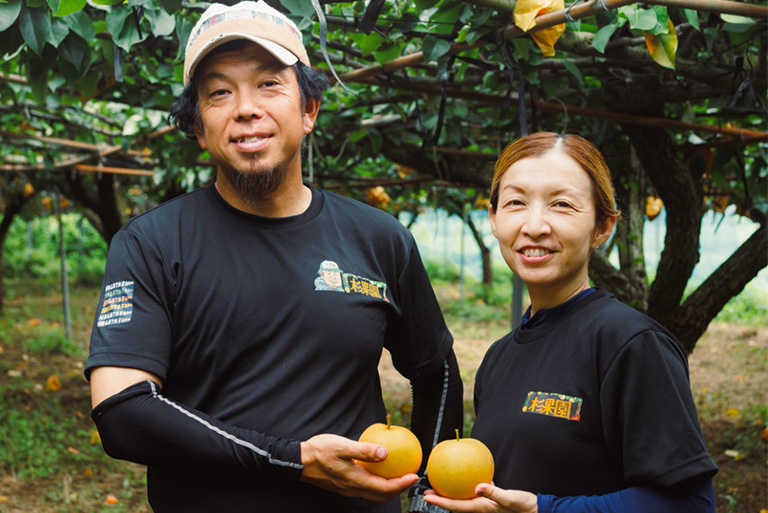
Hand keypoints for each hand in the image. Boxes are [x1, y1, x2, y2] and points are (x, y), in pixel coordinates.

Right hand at [299, 433, 419, 502]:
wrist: (299, 461)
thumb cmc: (319, 451)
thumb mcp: (343, 446)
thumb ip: (364, 451)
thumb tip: (385, 453)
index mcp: (355, 480)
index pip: (384, 488)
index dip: (401, 484)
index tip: (414, 476)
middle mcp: (353, 489)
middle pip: (382, 495)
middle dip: (398, 489)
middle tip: (409, 477)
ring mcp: (348, 489)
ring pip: (373, 494)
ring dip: (388, 488)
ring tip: (397, 475)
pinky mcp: (343, 486)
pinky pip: (365, 489)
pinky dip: (377, 483)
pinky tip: (378, 471)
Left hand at [423, 483, 537, 512]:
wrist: (535, 510)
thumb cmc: (524, 507)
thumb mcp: (510, 499)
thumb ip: (494, 493)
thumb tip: (479, 487)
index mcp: (481, 508)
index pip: (456, 506)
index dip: (440, 502)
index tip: (427, 497)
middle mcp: (480, 507)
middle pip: (455, 503)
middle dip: (441, 499)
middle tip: (427, 492)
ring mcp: (485, 503)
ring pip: (463, 497)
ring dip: (452, 492)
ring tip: (441, 483)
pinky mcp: (491, 497)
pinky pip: (475, 490)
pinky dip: (467, 484)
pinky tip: (466, 475)